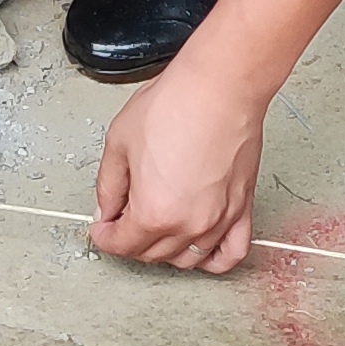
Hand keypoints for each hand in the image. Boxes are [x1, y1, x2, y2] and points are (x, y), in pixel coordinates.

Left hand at [91, 66, 265, 271]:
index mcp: (154, 212)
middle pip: (152, 254)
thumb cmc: (177, 104)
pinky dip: (213, 258)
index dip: (104, 236)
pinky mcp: (242, 208)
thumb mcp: (119, 143)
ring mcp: (219, 220)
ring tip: (156, 228)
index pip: (122, 244)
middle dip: (131, 241)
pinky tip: (200, 247)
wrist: (219, 87)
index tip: (102, 228)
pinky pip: (231, 253)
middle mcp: (189, 224)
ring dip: (165, 250)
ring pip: (187, 258)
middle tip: (123, 220)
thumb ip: (108, 187)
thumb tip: (106, 209)